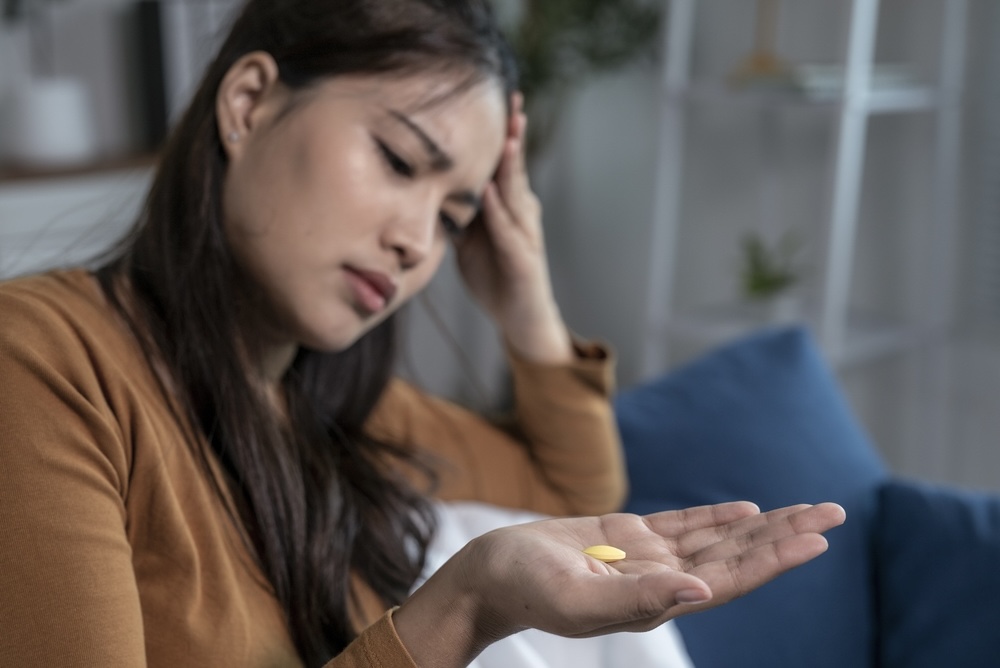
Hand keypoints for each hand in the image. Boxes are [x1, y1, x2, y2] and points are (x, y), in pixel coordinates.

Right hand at [394, 501, 845, 666]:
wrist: (490, 574)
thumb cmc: (526, 588)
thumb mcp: (578, 597)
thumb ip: (638, 598)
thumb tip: (699, 589)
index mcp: (656, 601)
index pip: (729, 579)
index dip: (773, 559)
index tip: (815, 539)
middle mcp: (661, 581)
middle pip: (735, 556)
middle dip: (784, 534)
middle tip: (832, 513)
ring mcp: (645, 559)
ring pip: (716, 537)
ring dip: (761, 523)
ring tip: (804, 509)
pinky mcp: (626, 537)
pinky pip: (683, 525)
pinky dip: (715, 517)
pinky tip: (744, 511)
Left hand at [454, 92, 570, 362]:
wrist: (518, 318)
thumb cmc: (495, 275)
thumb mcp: (468, 238)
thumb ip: (456, 211)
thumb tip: (426, 186)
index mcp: (506, 205)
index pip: (501, 162)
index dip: (499, 132)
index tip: (497, 98)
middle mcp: (520, 213)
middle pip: (515, 167)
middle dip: (514, 134)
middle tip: (512, 99)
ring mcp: (525, 235)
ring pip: (517, 193)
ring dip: (512, 165)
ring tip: (509, 137)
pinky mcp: (524, 260)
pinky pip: (509, 232)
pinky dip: (500, 213)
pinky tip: (491, 193)